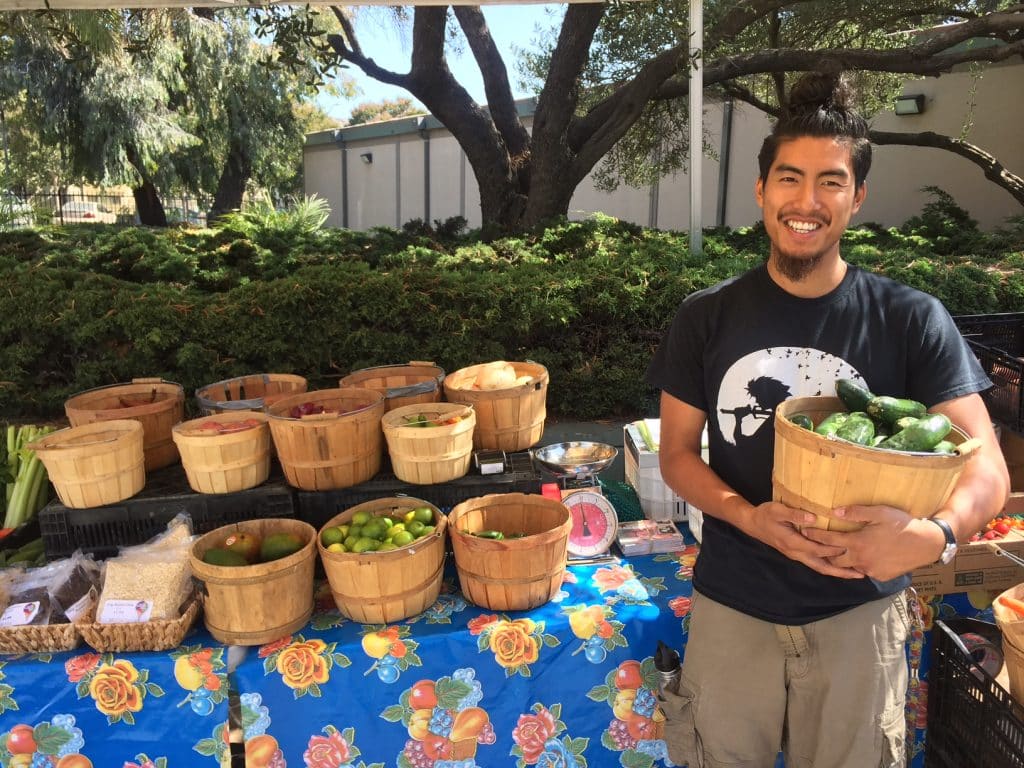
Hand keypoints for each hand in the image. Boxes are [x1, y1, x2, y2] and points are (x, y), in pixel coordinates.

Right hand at [740, 501, 864, 578]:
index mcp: (793, 543)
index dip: (835, 550)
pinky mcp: (797, 553)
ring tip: (855, 575)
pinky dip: (829, 566)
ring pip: (819, 567)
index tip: (852, 548)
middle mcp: (796, 553)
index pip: (818, 549)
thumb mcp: (777, 510)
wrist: (753, 523)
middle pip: (822, 566)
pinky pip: (816, 563)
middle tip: (861, 575)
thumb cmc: (765, 515)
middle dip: (841, 572)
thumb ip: (795, 515)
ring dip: (837, 572)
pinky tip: (839, 566)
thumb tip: (814, 519)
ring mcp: (796, 555)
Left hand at [801, 505, 945, 580]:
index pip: (829, 540)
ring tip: (833, 553)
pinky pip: (863, 572)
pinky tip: (857, 559)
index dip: (815, 535)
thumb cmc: (903, 524)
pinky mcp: (880, 576)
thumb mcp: (880, 513)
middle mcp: (861, 559)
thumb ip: (856, 512)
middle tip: (815, 545)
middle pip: (833, 558)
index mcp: (858, 543)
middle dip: (823, 552)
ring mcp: (870, 570)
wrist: (926, 544)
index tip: (804, 531)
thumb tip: (834, 511)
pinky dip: (858, 566)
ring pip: (848, 567)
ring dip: (841, 560)